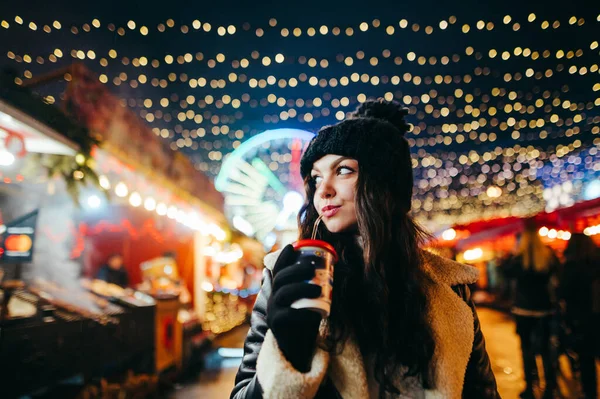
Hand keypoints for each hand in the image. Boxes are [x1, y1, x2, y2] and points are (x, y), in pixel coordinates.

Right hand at [267, 244, 322, 371]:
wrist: (298, 345)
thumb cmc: (306, 318)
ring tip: (318, 288)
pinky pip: (288, 316)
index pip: (278, 270)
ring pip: (283, 294)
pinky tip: (316, 315)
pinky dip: (303, 314)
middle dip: (296, 270)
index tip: (292, 247)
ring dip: (301, 288)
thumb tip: (332, 266)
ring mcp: (273, 311)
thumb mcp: (309, 299)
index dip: (284, 257)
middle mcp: (273, 298)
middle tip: (313, 268)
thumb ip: (314, 285)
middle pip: (281, 279)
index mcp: (280, 289)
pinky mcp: (277, 324)